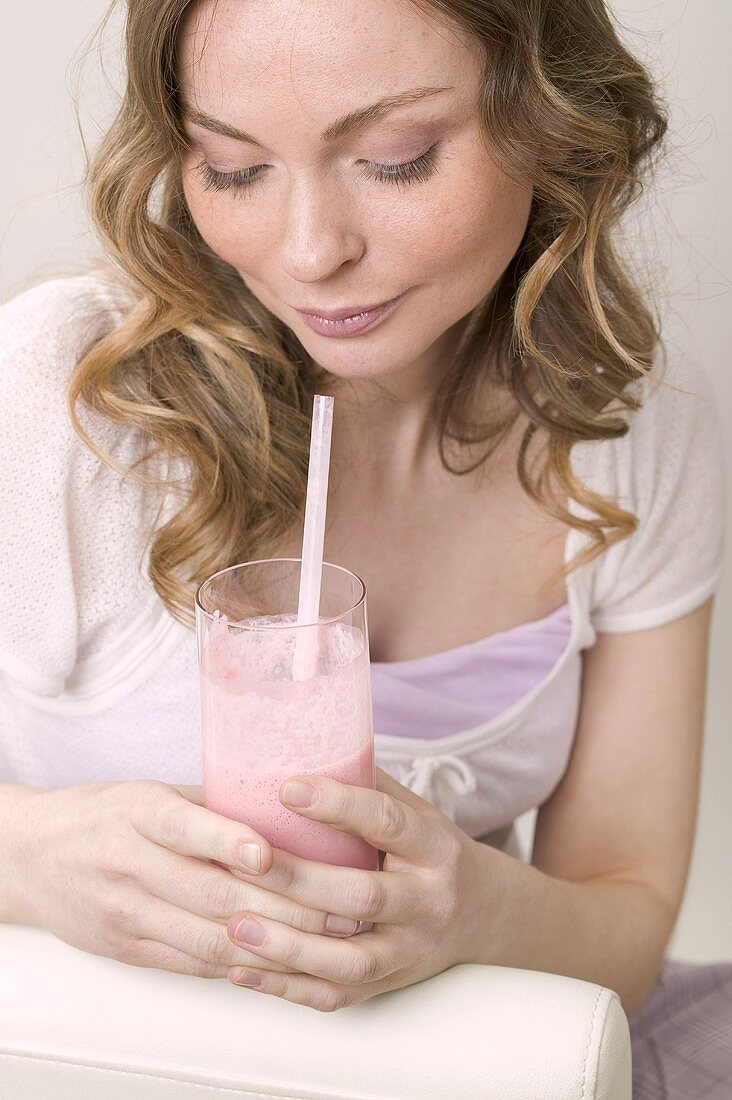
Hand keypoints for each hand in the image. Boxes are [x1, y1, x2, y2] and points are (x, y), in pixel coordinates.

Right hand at [19, 781, 366, 977]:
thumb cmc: (106, 814)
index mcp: (139, 812)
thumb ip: (211, 803)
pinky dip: (243, 967)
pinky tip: (285, 964)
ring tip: (330, 939)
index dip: (229, 841)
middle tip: (343, 904)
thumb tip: (290, 804)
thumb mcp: (150, 792)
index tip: (271, 853)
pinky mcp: (130, 948)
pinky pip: (194, 964)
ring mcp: (128, 912)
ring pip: (210, 936)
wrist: (33, 857)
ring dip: (278, 944)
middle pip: (212, 891)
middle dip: (286, 903)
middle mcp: (131, 863)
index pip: (184, 826)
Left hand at [224, 766, 491, 1011]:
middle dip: (300, 880)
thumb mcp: (413, 809)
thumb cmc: (428, 850)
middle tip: (246, 862)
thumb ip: (362, 786)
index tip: (287, 788)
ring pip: (350, 960)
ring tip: (235, 925)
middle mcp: (428, 902)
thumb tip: (294, 746)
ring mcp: (410, 951)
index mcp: (434, 847)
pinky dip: (285, 987)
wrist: (481, 916)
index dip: (339, 805)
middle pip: (364, 896)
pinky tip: (240, 967)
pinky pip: (334, 996)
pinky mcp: (387, 987)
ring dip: (288, 945)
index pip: (388, 822)